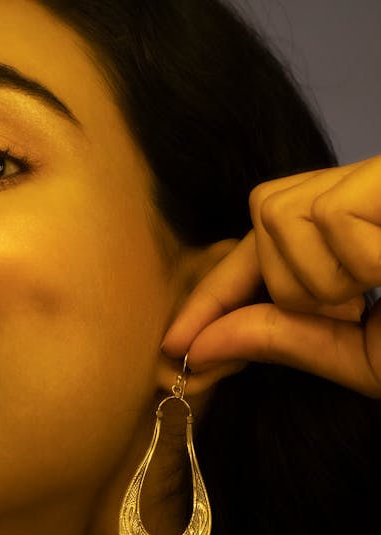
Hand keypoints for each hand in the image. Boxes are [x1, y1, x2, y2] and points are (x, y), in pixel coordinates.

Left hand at [161, 155, 380, 396]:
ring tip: (374, 292)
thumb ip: (283, 341)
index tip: (174, 347)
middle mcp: (359, 193)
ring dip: (319, 279)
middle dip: (283, 284)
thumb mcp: (356, 355)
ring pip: (279, 215)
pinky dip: (353, 260)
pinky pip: (323, 214)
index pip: (260, 246)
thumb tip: (196, 346)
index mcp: (353, 233)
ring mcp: (371, 178)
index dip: (213, 294)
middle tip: (348, 311)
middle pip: (259, 217)